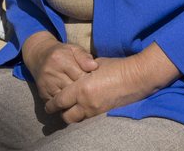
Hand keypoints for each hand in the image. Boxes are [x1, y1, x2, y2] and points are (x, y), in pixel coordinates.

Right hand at [22, 31, 98, 102]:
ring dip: (74, 100)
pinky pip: (57, 105)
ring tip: (82, 97)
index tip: (94, 81)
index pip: (79, 76)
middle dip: (82, 91)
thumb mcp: (74, 49)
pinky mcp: (42, 94)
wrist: (41, 57)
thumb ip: (84, 57)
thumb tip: (94, 66)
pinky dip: (66, 105)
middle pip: (72, 89)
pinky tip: (72, 101)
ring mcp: (45, 85)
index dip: (89, 80)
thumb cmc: (63, 54)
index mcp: (60, 59)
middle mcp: (50, 72)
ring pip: (65, 99)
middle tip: (90, 91)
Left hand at [44, 43, 180, 123]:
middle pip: (66, 116)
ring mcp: (96, 110)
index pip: (60, 101)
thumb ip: (83, 71)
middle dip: (60, 113)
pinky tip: (84, 108)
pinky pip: (88, 118)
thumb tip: (76, 75)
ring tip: (70, 109)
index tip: (48, 105)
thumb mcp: (96, 65)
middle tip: (57, 109)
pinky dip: (83, 115)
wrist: (136, 77)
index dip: (52, 104)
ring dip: (72, 115)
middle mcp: (86, 102)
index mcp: (82, 88)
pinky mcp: (104, 114)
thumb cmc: (116, 66)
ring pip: (77, 120)